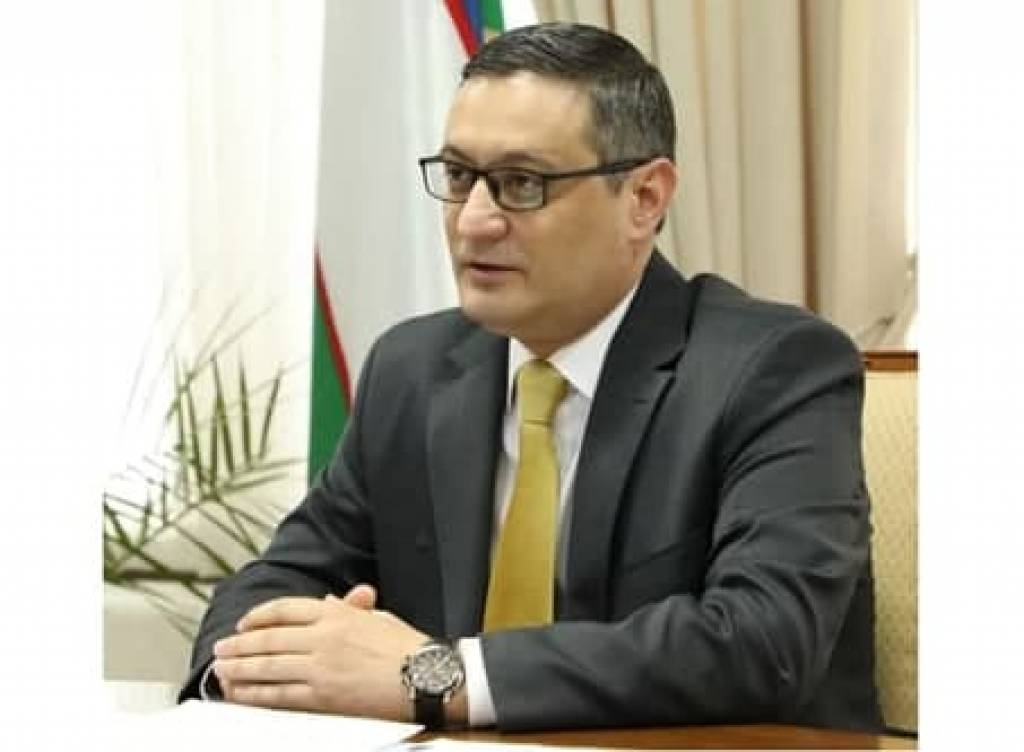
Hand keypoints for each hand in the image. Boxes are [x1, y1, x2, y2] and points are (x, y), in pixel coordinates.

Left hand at [211, 584, 427, 719]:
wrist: (428, 677)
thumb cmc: (408, 648)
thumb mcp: (376, 618)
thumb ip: (347, 610)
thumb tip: (324, 604)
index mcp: (338, 614)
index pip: (285, 609)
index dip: (259, 616)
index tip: (244, 623)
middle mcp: (325, 637)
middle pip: (269, 638)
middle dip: (240, 644)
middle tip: (222, 648)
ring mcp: (321, 668)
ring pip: (268, 667)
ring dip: (240, 669)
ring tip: (222, 670)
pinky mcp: (323, 697)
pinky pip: (279, 696)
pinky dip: (255, 695)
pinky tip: (241, 693)